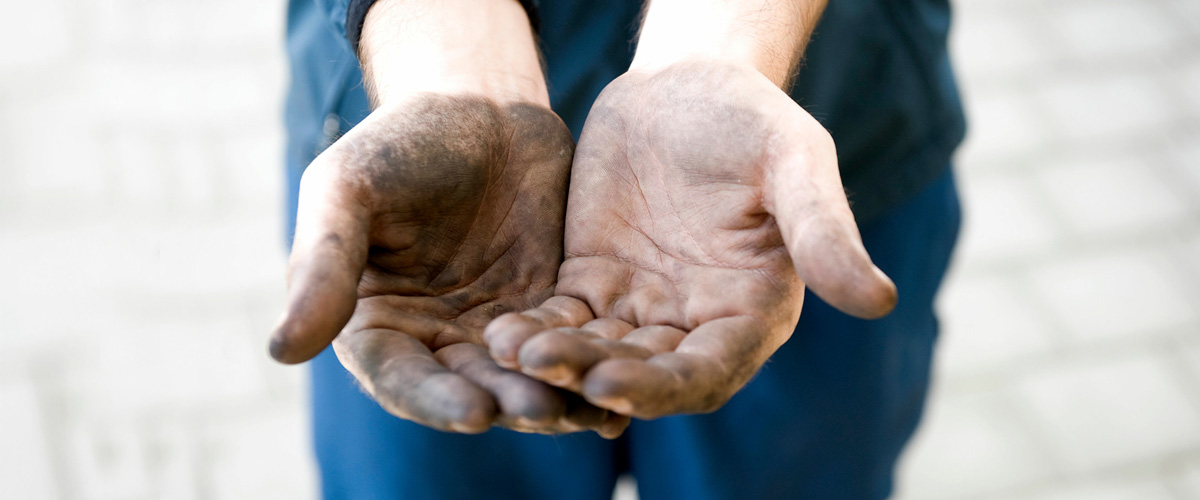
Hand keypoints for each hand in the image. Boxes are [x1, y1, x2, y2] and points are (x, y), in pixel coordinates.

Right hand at [269, 94, 627, 436]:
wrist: (479, 106)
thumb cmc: (397, 143)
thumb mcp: (348, 191)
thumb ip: (322, 266)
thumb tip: (281, 350)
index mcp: (376, 325)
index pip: (400, 378)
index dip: (435, 399)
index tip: (474, 413)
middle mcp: (434, 341)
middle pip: (470, 388)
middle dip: (509, 403)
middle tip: (546, 412)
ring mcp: (494, 330)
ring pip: (526, 377)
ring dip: (558, 396)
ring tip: (594, 411)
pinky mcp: (549, 311)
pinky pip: (571, 346)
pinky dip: (593, 366)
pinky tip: (626, 383)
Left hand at [484, 61, 896, 418]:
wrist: (686, 83)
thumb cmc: (752, 117)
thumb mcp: (794, 161)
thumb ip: (824, 230)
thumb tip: (880, 300)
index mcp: (751, 311)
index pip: (709, 371)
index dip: (662, 386)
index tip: (614, 384)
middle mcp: (695, 323)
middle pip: (643, 374)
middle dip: (595, 377)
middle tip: (546, 366)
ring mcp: (641, 308)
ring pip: (595, 353)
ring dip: (556, 362)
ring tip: (512, 350)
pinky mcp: (592, 284)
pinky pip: (561, 319)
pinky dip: (535, 330)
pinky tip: (501, 330)